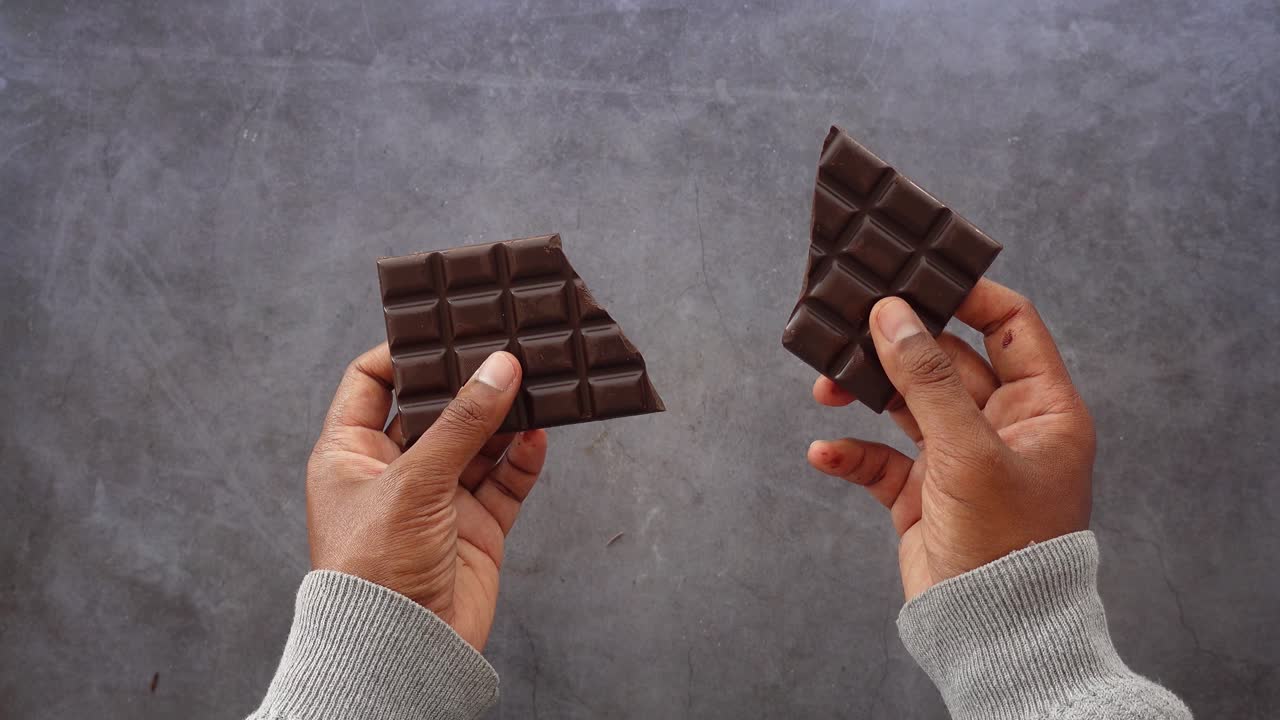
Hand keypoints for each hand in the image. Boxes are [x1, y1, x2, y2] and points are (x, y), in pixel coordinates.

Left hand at [306, 344, 547, 649]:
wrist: (403, 652)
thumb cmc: (375, 571)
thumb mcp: (413, 483)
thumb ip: (462, 424)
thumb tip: (499, 368)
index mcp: (351, 454)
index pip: (371, 383)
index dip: (403, 354)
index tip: (444, 328)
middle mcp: (394, 471)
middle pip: (435, 409)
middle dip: (469, 381)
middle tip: (503, 346)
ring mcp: (438, 499)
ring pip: (478, 442)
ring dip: (503, 417)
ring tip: (534, 382)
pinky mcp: (475, 527)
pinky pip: (504, 481)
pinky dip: (522, 459)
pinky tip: (538, 434)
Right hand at [807, 279, 1094, 599]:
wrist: (991, 633)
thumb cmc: (1006, 543)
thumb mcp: (968, 450)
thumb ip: (926, 379)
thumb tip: (892, 314)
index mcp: (1041, 407)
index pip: (1009, 325)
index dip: (966, 295)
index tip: (916, 275)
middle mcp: (1003, 426)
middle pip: (945, 359)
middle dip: (895, 344)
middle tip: (850, 321)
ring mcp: (961, 459)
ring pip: (906, 404)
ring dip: (865, 392)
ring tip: (826, 386)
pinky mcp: (924, 494)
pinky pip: (881, 460)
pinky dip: (852, 454)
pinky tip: (826, 453)